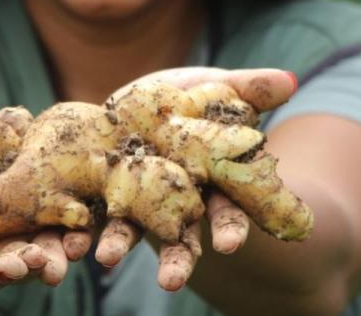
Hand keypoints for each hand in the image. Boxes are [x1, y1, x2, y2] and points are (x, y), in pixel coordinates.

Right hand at [0, 112, 92, 290]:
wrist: (1, 141)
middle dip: (5, 271)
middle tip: (21, 265)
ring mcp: (16, 243)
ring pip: (28, 264)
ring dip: (42, 265)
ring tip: (54, 264)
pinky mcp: (49, 230)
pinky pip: (60, 243)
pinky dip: (70, 245)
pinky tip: (81, 240)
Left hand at [97, 67, 297, 290]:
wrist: (143, 105)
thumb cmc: (193, 99)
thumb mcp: (218, 89)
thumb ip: (249, 88)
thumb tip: (290, 79)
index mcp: (211, 181)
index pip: (227, 209)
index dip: (230, 226)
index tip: (230, 245)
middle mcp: (177, 199)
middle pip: (182, 234)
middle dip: (177, 258)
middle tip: (170, 282)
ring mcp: (138, 199)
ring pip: (133, 229)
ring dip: (120, 246)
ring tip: (105, 260)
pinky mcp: (103, 191)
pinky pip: (91, 215)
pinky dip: (81, 229)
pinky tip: (70, 244)